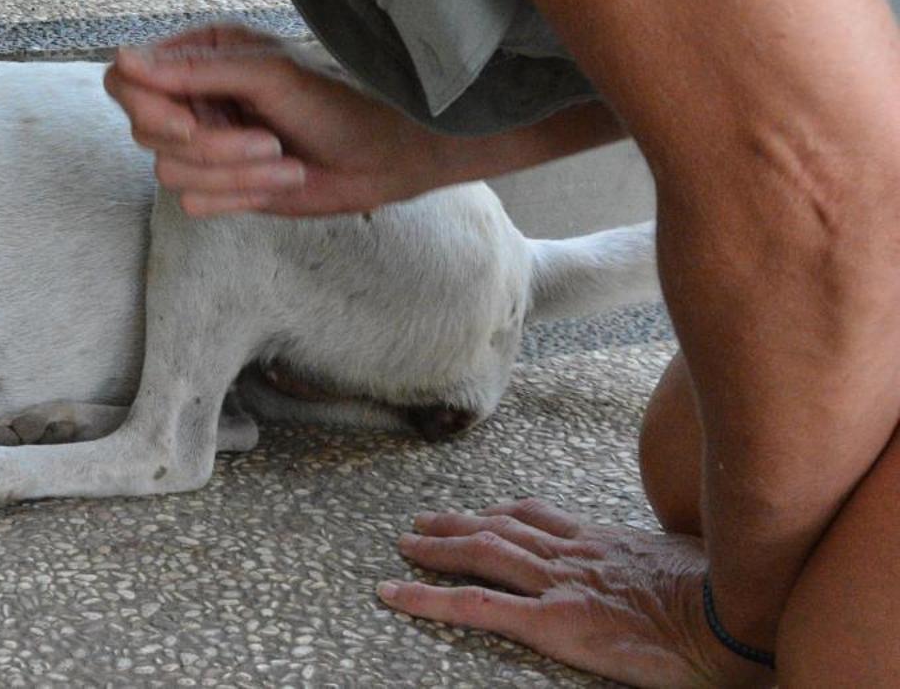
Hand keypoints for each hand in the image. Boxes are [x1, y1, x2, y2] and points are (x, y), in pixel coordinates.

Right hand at [106, 23, 453, 216]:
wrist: (383, 158)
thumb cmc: (336, 102)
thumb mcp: (268, 75)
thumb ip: (194, 70)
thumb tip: (123, 59)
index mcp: (199, 56)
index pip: (127, 81)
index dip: (147, 109)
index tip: (188, 125)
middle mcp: (192, 98)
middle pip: (144, 131)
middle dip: (210, 146)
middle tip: (267, 141)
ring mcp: (203, 143)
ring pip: (169, 172)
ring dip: (235, 173)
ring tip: (284, 161)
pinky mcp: (218, 185)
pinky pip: (192, 202)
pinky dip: (240, 195)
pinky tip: (280, 180)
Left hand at [380, 498, 769, 688]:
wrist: (739, 620)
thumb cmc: (731, 600)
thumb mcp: (692, 568)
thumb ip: (660, 564)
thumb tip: (671, 574)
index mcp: (607, 542)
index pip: (542, 517)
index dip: (505, 513)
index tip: (486, 512)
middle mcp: (576, 553)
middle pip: (503, 526)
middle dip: (460, 522)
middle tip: (424, 522)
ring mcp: (561, 583)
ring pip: (482, 553)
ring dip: (437, 547)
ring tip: (406, 545)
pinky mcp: (554, 621)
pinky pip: (478, 606)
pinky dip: (429, 599)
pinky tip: (394, 595)